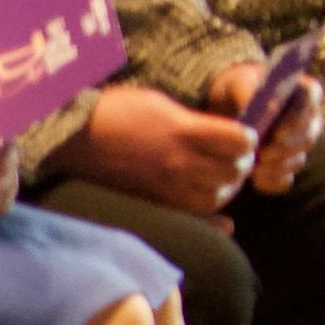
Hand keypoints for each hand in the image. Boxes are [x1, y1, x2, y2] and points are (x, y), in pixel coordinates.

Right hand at [60, 84, 254, 217]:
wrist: (76, 136)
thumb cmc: (118, 110)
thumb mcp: (163, 104)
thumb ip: (195, 122)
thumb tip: (223, 134)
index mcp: (183, 130)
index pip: (238, 141)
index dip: (248, 138)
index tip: (244, 135)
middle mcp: (178, 161)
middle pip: (232, 172)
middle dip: (242, 165)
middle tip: (238, 159)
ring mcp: (165, 185)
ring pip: (215, 197)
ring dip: (226, 189)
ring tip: (223, 180)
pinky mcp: (152, 201)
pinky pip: (191, 219)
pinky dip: (211, 220)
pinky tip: (222, 221)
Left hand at [208, 59, 316, 194]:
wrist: (227, 108)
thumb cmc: (238, 88)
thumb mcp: (239, 82)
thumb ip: (250, 90)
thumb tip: (268, 109)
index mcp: (305, 91)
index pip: (312, 103)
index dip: (297, 121)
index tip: (277, 135)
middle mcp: (310, 118)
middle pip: (308, 136)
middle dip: (285, 149)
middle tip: (263, 155)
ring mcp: (300, 144)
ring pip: (298, 160)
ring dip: (277, 167)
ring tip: (254, 168)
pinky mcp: (286, 165)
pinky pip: (286, 180)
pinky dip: (272, 182)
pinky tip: (256, 180)